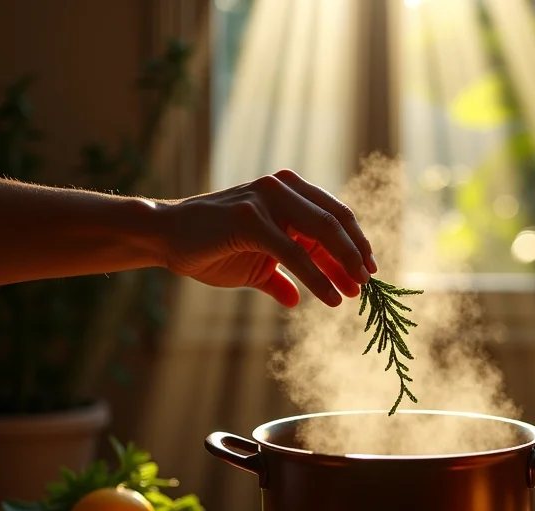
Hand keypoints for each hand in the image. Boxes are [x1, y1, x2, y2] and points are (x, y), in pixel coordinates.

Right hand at [159, 169, 376, 306]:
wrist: (166, 239)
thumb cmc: (211, 248)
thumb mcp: (257, 265)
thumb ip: (283, 276)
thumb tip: (295, 299)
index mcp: (288, 194)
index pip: (334, 217)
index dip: (355, 245)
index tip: (369, 273)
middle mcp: (281, 188)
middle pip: (335, 220)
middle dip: (355, 254)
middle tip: (367, 283)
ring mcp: (265, 199)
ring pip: (320, 232)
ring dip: (343, 264)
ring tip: (354, 292)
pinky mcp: (250, 219)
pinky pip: (295, 252)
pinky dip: (317, 278)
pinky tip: (331, 298)